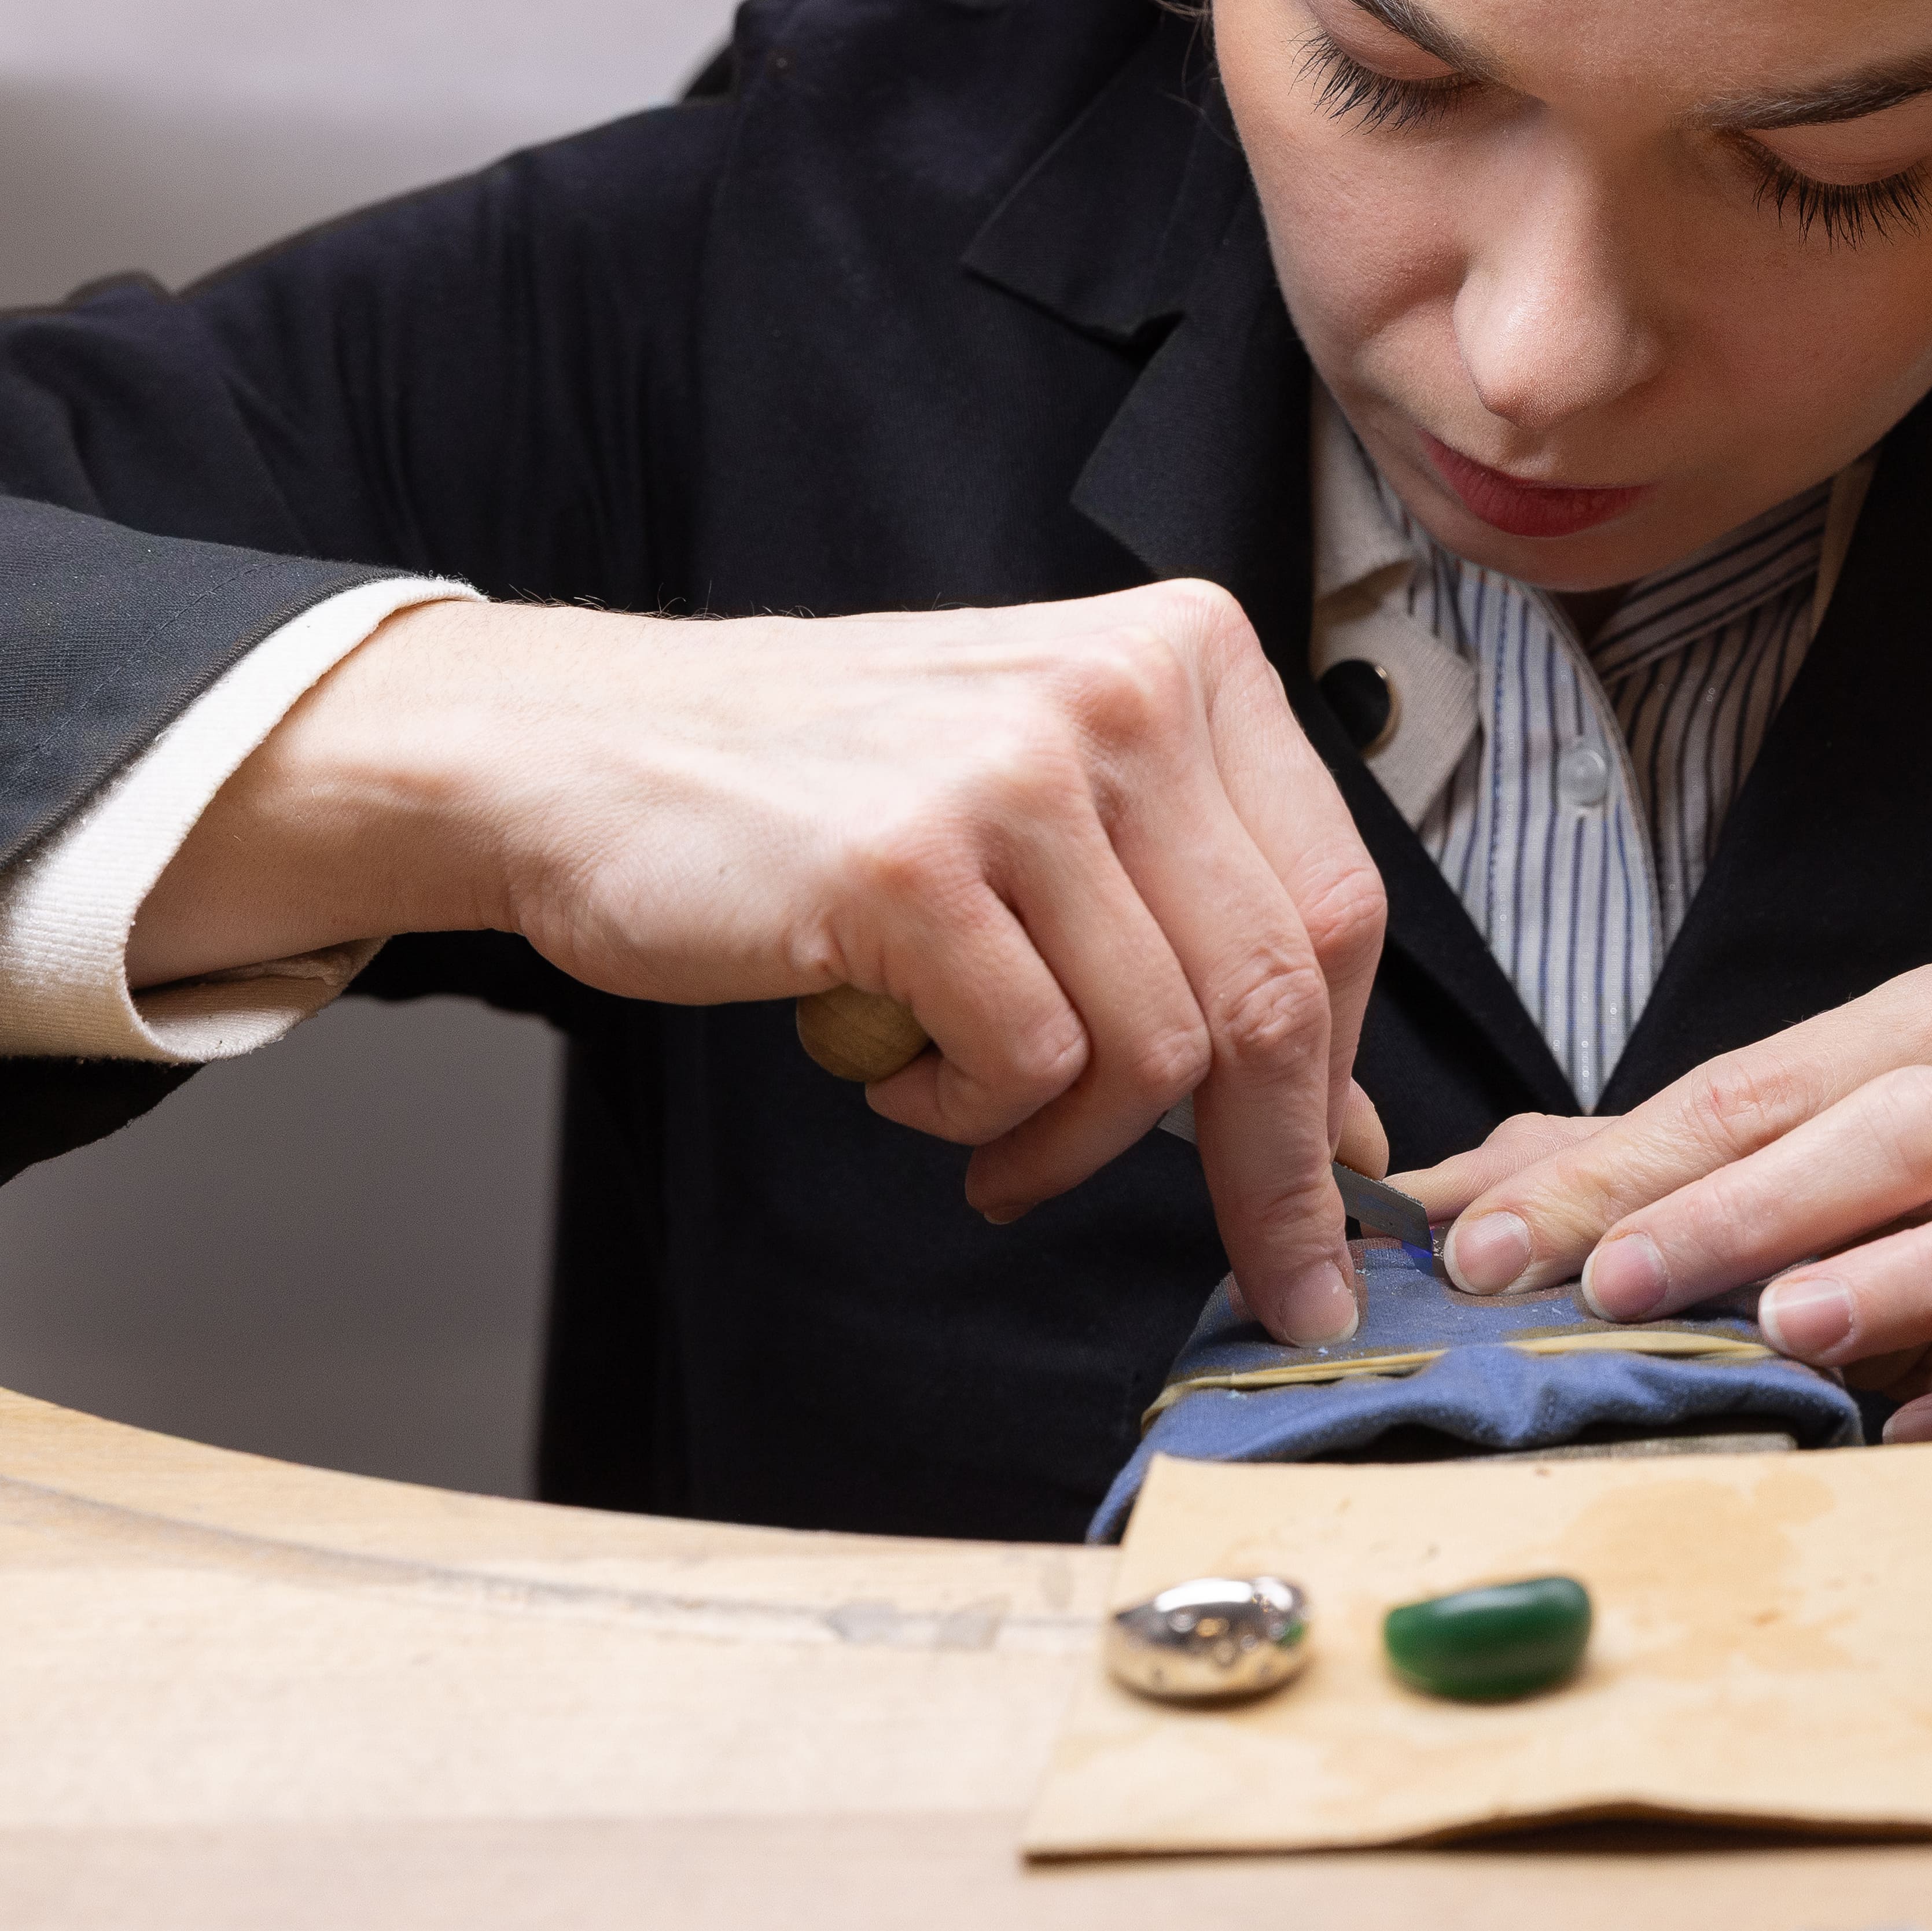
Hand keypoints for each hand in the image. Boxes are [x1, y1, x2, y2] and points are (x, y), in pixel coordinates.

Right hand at [131, 586, 1390, 1343]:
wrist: (589, 750)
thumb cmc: (823, 790)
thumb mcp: (1050, 797)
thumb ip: (1195, 917)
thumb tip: (1337, 1123)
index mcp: (1187, 655)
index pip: (1337, 901)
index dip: (1343, 1070)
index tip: (1333, 1184)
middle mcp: (1123, 691)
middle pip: (1277, 990)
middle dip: (1274, 1169)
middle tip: (1270, 1275)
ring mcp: (1014, 771)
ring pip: (1155, 1051)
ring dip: (1073, 1143)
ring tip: (981, 1127)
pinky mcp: (910, 863)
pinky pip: (1027, 1065)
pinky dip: (971, 1114)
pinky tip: (900, 1075)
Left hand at [1389, 957, 1931, 1494]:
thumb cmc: (1884, 1249)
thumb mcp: (1737, 1196)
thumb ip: (1600, 1182)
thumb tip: (1424, 1211)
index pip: (1757, 1088)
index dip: (1617, 1170)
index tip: (1493, 1251)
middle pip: (1907, 1126)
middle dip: (1749, 1206)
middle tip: (1622, 1284)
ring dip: (1910, 1276)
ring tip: (1788, 1331)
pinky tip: (1910, 1434)